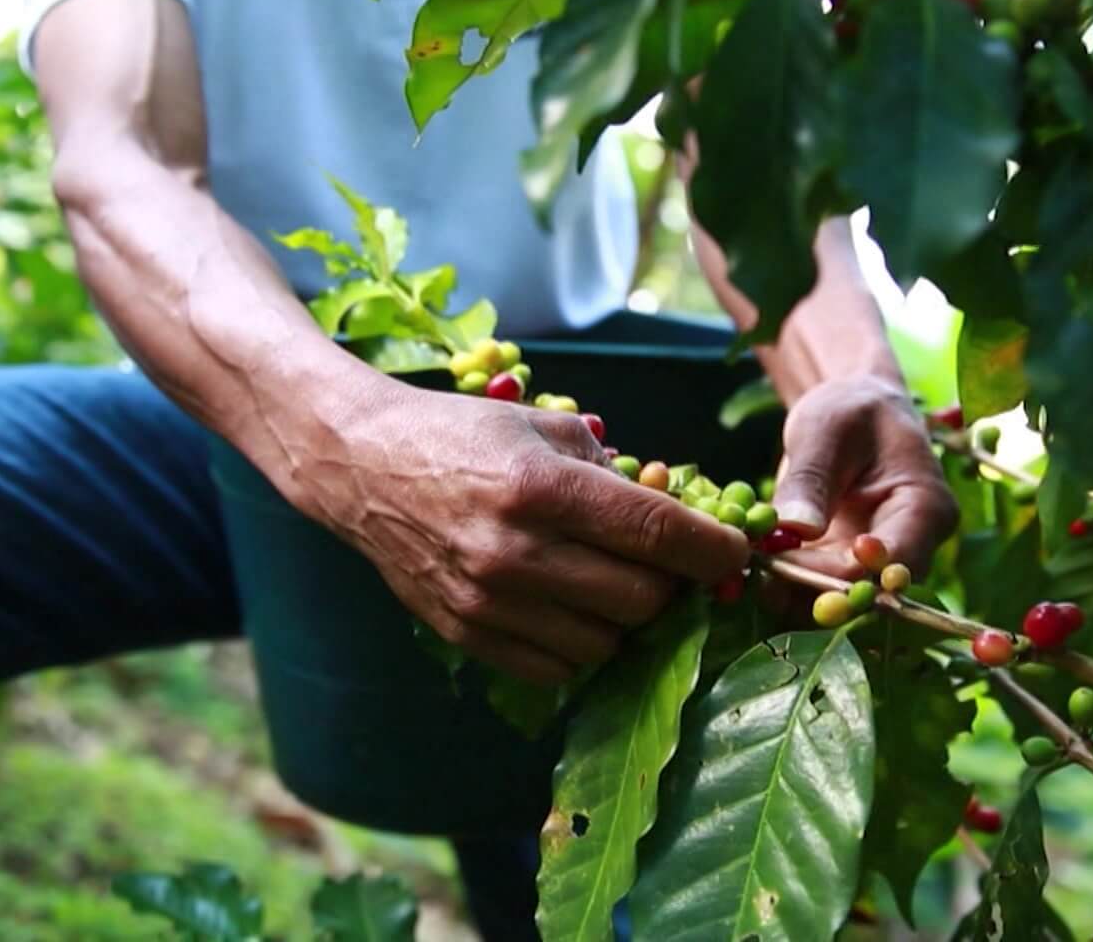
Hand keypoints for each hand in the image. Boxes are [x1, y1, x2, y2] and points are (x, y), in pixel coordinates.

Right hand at [273, 379, 750, 684]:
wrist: (359, 465)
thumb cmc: (459, 434)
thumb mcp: (541, 425)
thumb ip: (611, 468)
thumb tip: (676, 509)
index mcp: (541, 488)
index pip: (655, 534)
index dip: (711, 551)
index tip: (733, 555)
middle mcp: (516, 552)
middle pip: (641, 600)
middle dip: (669, 586)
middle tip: (668, 567)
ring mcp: (489, 601)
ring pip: (606, 644)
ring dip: (625, 621)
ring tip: (613, 584)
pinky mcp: (467, 634)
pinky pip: (557, 667)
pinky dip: (581, 645)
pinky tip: (572, 608)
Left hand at [770, 374, 958, 577]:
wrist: (851, 410)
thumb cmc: (849, 409)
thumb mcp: (825, 429)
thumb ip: (812, 478)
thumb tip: (797, 529)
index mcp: (927, 509)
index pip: (893, 562)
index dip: (844, 574)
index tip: (790, 560)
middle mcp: (911, 547)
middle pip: (870, 594)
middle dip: (815, 592)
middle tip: (763, 579)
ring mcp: (879, 563)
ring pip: (843, 603)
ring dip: (798, 597)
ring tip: (754, 575)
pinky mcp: (846, 567)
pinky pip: (821, 592)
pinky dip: (789, 588)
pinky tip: (755, 573)